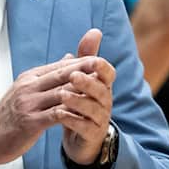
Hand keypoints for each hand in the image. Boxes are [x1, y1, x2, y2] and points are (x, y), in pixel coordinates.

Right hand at [0, 34, 111, 167]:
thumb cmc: (8, 115)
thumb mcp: (25, 90)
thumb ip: (48, 76)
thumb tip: (69, 58)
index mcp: (28, 78)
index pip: (58, 66)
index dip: (80, 63)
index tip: (99, 59)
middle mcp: (28, 87)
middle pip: (62, 75)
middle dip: (84, 70)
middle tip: (105, 65)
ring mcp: (29, 104)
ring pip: (61, 93)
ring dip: (82, 92)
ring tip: (101, 92)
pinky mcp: (30, 121)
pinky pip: (57, 115)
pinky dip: (73, 114)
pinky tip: (86, 116)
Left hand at [60, 29, 116, 164]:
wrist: (81, 138)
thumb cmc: (81, 104)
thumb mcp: (82, 79)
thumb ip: (86, 57)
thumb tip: (95, 31)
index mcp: (101, 85)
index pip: (108, 74)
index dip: (102, 67)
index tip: (93, 61)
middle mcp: (104, 101)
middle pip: (101, 90)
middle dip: (87, 83)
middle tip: (73, 76)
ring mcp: (99, 119)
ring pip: (92, 109)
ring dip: (78, 101)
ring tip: (62, 95)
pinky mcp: (90, 135)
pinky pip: (83, 127)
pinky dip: (72, 120)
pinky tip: (59, 115)